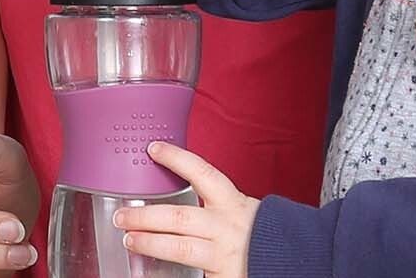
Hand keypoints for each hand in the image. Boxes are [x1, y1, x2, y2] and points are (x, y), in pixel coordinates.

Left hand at [116, 142, 256, 277]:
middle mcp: (227, 227)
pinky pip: (191, 274)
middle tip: (122, 215)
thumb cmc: (264, 235)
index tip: (153, 149)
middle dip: (145, 215)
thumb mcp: (243, 211)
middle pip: (179, 217)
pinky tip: (149, 270)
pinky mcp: (222, 277)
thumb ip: (216, 205)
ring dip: (149, 242)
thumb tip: (178, 200)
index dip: (177, 159)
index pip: (203, 174)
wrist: (294, 261)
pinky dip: (167, 273)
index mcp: (233, 204)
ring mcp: (223, 254)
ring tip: (129, 239)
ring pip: (179, 247)